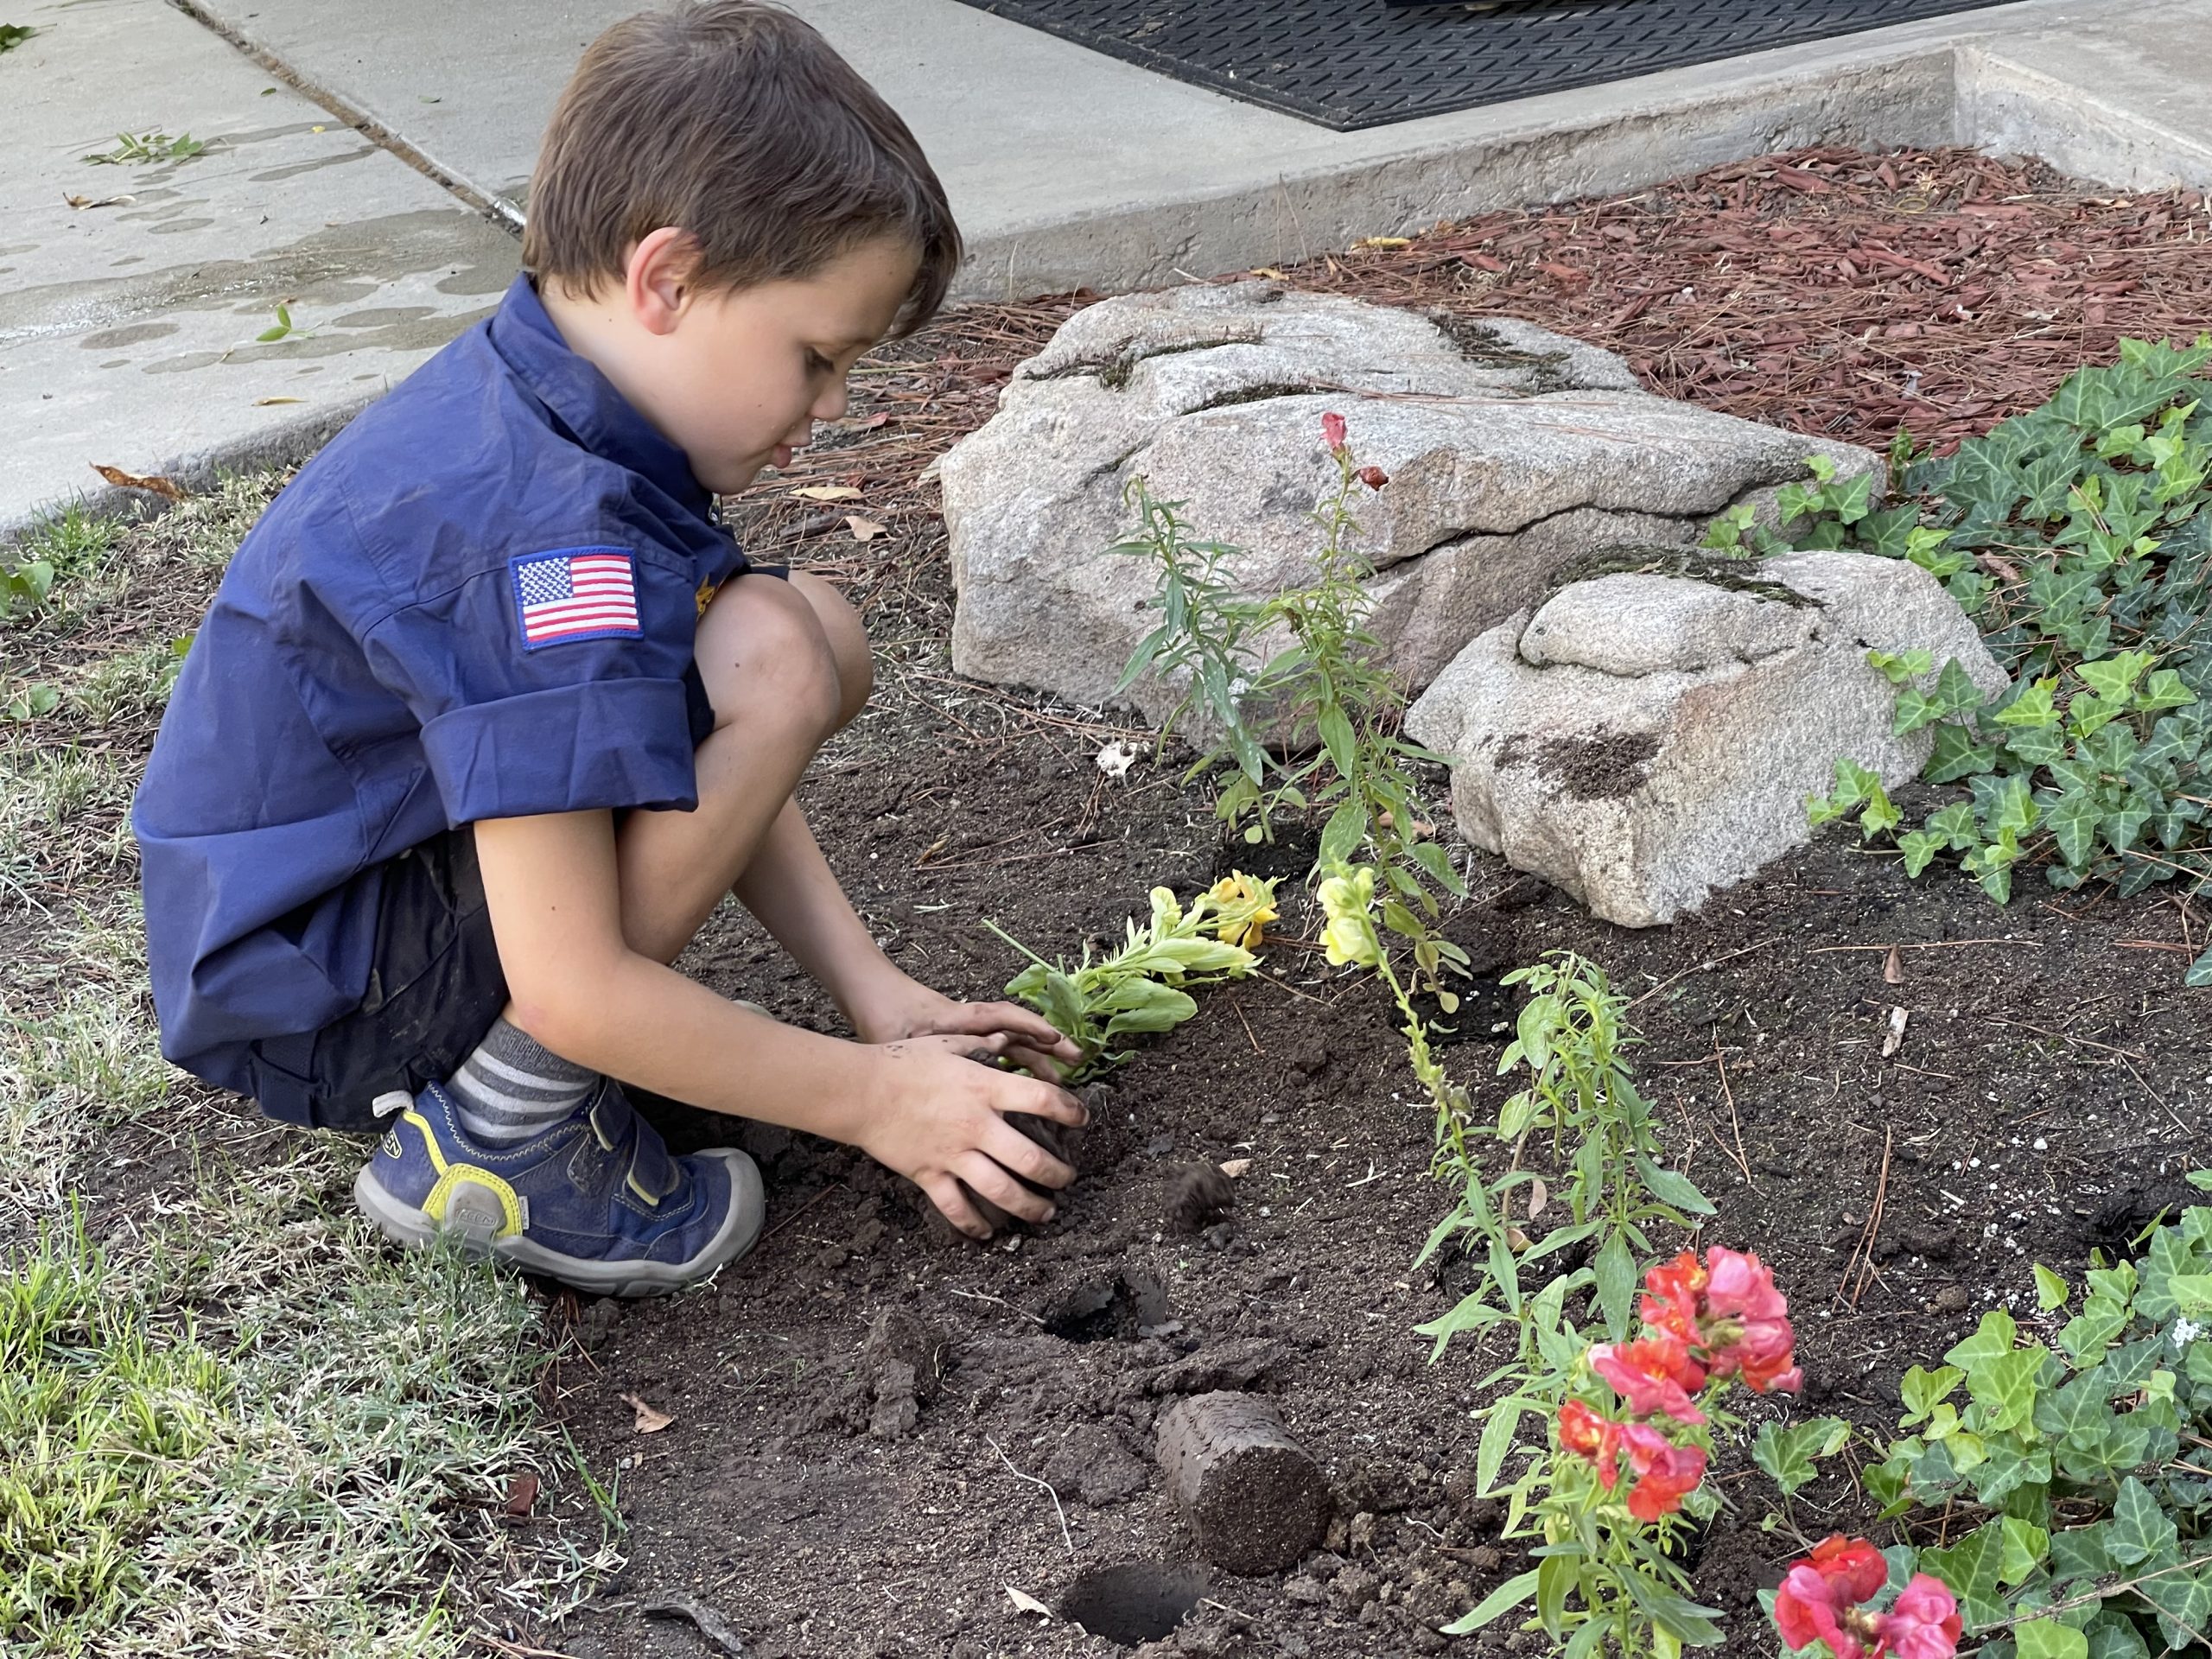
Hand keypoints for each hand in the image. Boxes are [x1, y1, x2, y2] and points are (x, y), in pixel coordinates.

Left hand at [848, 975, 1080, 1081]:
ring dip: (1037, 1059)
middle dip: (1049, 1045)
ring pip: (1012, 1045)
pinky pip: (997, 1055)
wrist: (869, 999)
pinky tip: (1027, 1087)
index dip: (1031, 1026)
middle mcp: (972, 1025)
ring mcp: (969, 1035)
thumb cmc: (886, 1016)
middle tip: (1077, 1060)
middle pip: (1017, 1032)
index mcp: (961, 1018)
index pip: (1004, 1017)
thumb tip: (992, 1049)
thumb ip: (946, 1047)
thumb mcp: (909, 1039)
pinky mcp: (962, 1045)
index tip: (1055, 1039)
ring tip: (1061, 1081)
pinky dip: (1015, 1066)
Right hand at [857, 1031, 1089, 1238]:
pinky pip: (956, 1208)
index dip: (1071, 1111)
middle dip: (1057, 1173)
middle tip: (1068, 1177)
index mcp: (984, 1088)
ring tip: (1046, 1211)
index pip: (1043, 1100)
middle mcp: (975, 1125)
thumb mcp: (948, 1044)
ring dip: (1030, 1206)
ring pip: (1001, 1191)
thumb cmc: (902, 1063)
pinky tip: (988, 1234)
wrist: (860, 1090)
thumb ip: (980, 1045)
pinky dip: (974, 1226)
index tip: (1082, 1119)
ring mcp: (953, 1154)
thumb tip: (1005, 1040)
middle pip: (1030, 1158)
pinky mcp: (929, 1175)